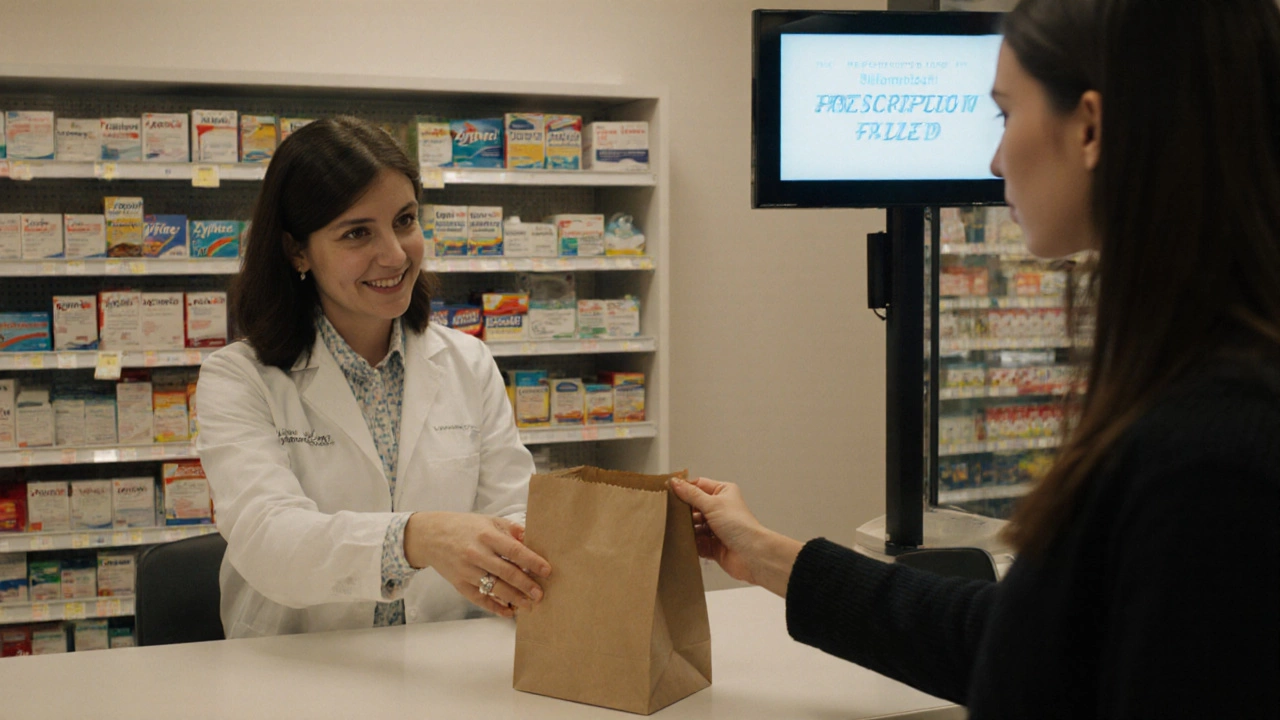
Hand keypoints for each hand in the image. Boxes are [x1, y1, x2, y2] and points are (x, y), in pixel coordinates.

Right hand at [404, 512, 550, 618]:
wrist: (431, 536)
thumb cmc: (464, 527)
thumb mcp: (488, 520)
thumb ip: (511, 529)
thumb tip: (532, 540)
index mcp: (487, 535)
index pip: (514, 550)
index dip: (532, 561)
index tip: (547, 570)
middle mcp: (477, 554)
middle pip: (507, 572)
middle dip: (526, 585)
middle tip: (541, 594)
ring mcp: (467, 571)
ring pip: (495, 588)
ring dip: (514, 598)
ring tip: (529, 605)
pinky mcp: (459, 584)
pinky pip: (480, 599)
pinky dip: (495, 607)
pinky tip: (509, 611)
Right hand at [670, 477, 802, 597]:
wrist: (752, 555)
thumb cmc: (741, 526)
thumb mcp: (712, 504)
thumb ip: (691, 494)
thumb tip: (676, 483)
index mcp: (723, 493)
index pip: (698, 485)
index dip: (684, 488)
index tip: (669, 491)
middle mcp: (720, 509)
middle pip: (693, 507)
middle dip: (684, 511)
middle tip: (670, 513)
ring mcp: (716, 528)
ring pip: (693, 525)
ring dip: (686, 528)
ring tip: (678, 529)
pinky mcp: (712, 545)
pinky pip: (696, 542)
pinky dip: (690, 543)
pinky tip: (685, 542)